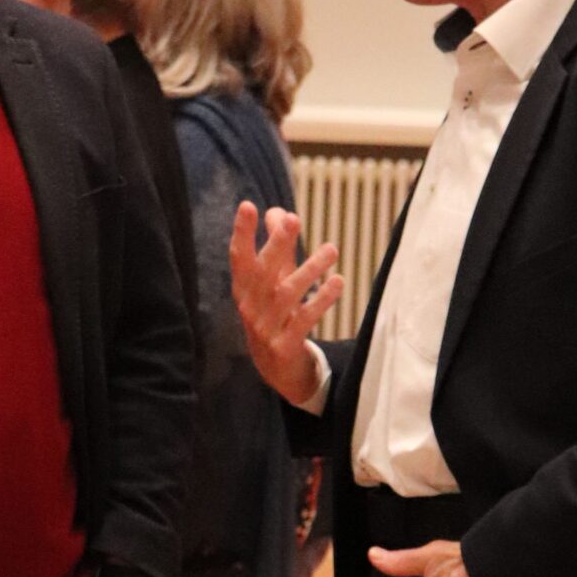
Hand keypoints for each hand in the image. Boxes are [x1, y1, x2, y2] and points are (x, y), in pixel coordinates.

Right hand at [229, 201, 343, 407]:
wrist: (277, 371)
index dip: (242, 232)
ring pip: (286, 294)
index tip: (248, 206)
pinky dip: (321, 300)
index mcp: (243, 290)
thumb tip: (278, 211)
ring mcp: (265, 329)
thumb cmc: (276, 316)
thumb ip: (277, 249)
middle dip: (277, 244)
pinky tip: (337, 282)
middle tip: (294, 219)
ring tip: (331, 250)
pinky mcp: (284, 347)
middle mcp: (250, 307)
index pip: (239, 257)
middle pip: (262, 272)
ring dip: (310, 270)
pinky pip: (304, 319)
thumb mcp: (273, 283)